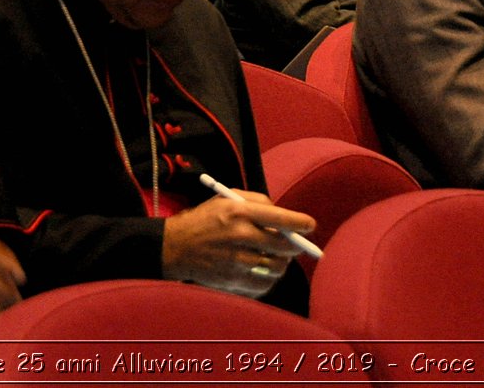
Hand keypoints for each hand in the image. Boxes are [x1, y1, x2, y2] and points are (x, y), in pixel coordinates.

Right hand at [162, 191, 315, 297]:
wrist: (174, 247)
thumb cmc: (204, 219)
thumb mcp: (226, 198)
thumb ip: (257, 201)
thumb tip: (285, 215)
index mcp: (239, 212)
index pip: (281, 219)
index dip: (300, 223)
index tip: (310, 225)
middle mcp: (239, 236)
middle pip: (284, 247)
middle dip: (295, 245)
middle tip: (295, 244)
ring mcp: (236, 261)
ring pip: (276, 267)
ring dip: (281, 263)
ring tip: (274, 257)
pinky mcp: (232, 281)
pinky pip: (263, 285)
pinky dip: (267, 279)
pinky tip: (260, 270)